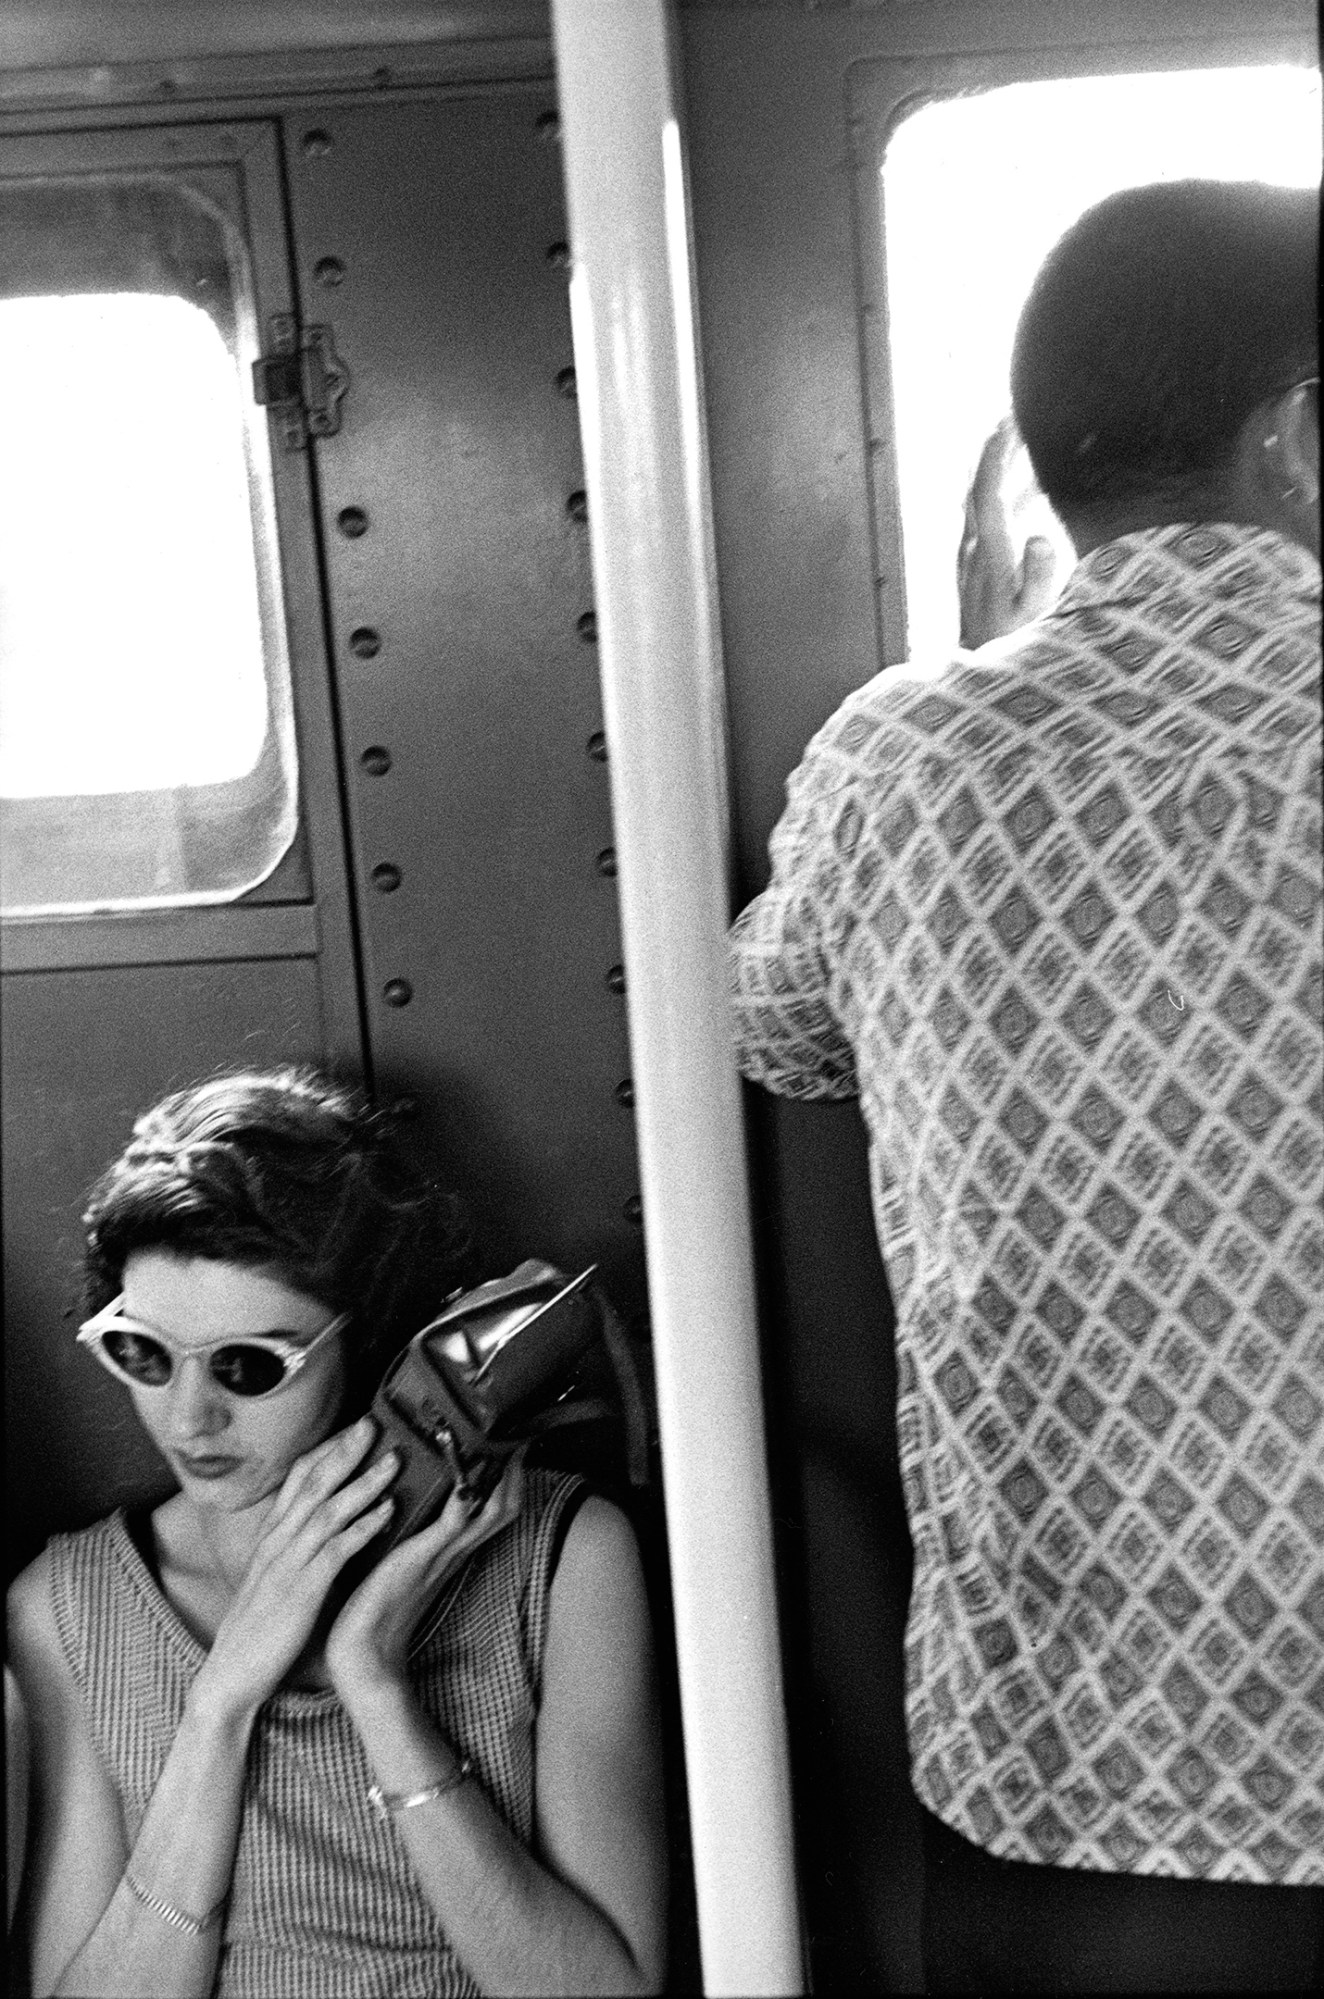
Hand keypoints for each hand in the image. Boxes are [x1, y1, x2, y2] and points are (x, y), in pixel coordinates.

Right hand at [198, 1416, 397, 1717]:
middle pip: (314, 1483)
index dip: (326, 1449)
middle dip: (345, 1450)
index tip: (353, 1426)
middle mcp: (278, 1542)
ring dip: (364, 1482)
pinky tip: (388, 1512)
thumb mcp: (276, 1579)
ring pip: (328, 1510)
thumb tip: (327, 1530)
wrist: (230, 1677)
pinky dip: (363, 1527)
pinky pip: (336, 1550)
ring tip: (394, 1460)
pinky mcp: (301, 1591)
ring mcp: (288, 1564)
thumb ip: (297, 1551)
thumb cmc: (259, 1630)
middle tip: (374, 1421)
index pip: (298, 1479)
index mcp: (272, 1537)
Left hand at [325, 1453, 526, 1698]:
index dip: (508, 1475)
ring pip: (490, 1510)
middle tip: (514, 1429)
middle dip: (514, 1466)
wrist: (360, 1658)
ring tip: (496, 1437)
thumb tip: (406, 1499)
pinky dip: (461, 1498)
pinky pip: (450, 1526)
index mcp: (451, 1550)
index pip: (495, 1506)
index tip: (509, 1439)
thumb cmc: (371, 1608)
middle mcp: (454, 1551)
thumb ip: (412, 1535)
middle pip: (505, 1504)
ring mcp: (441, 1556)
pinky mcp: (418, 1560)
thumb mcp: (399, 1563)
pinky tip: (463, 1476)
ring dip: (497, 1473)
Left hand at [957, 418, 1059, 645]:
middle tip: (1015, 415)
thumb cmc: (1014, 646)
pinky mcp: (977, 568)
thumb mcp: (1034, 616)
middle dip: (996, 450)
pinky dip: (1008, 495)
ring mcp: (972, 559)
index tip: (1007, 423)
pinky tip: (1032, 490)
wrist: (982, 675)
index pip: (986, 494)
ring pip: (984, 502)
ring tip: (1027, 441)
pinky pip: (990, 519)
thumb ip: (1039, 577)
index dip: (995, 456)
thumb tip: (1040, 538)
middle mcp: (973, 551)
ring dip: (1003, 470)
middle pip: (980, 488)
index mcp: (988, 555)